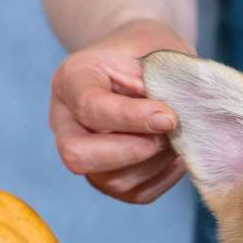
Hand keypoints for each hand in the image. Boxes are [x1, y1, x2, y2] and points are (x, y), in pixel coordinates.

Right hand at [49, 19, 192, 202]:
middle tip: (167, 133)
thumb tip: (171, 121)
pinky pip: (134, 194)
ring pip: (111, 180)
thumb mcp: (156, 48)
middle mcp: (65, 120)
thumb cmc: (150, 53)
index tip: (170, 117)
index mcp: (72, 79)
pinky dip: (163, 178)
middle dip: (132, 151)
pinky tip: (176, 154)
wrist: (145, 64)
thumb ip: (161, 79)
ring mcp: (82, 153)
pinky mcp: (106, 178)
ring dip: (154, 163)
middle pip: (77, 155)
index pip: (90, 108)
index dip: (133, 118)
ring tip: (177, 137)